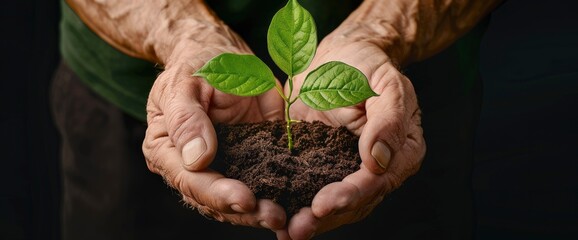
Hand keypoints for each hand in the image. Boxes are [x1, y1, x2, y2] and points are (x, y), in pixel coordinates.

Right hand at [142, 34, 286, 230]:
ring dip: (262, 211)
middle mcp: (193, 166)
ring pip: (240, 201)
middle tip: (275, 215)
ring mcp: (224, 166)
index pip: (190, 181)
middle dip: (245, 211)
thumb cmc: (196, 64)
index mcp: (168, 151)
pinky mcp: (251, 160)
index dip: (218, 194)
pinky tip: (298, 204)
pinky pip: (264, 182)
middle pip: (216, 201)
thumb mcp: (186, 83)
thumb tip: (197, 159)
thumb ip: (186, 119)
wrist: (219, 53)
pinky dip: (280, 194)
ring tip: (288, 216)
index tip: (245, 199)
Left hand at [277, 30, 425, 238]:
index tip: (324, 204)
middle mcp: (376, 168)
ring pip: (333, 203)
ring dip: (311, 220)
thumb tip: (378, 162)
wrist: (340, 55)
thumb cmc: (367, 65)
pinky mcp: (321, 163)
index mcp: (401, 152)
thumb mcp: (385, 84)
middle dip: (326, 218)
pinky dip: (296, 201)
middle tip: (297, 229)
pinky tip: (278, 214)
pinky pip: (311, 187)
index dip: (351, 196)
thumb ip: (388, 121)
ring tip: (286, 232)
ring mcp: (347, 167)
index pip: (376, 182)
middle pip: (354, 202)